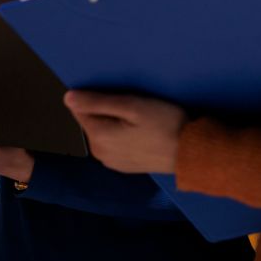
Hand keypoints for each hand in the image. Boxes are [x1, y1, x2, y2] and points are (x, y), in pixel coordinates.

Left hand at [63, 91, 185, 173]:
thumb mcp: (132, 106)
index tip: (119, 95)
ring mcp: (111, 161)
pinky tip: (142, 132)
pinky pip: (114, 143)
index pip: (80, 108)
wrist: (191, 153)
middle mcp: (100, 153)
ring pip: (103, 131)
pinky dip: (123, 135)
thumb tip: (69, 97)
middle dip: (107, 110)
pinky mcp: (123, 165)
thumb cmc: (166, 125)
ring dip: (116, 122)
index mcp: (99, 137)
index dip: (97, 97)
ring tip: (140, 119)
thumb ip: (98, 102)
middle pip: (92, 121)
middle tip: (133, 107)